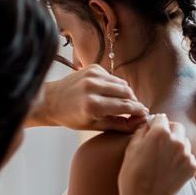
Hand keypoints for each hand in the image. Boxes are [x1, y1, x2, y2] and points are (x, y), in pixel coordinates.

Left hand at [29, 64, 147, 131]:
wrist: (50, 100)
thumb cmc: (72, 117)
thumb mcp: (95, 126)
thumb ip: (120, 125)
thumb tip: (140, 122)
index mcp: (93, 105)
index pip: (126, 106)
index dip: (139, 111)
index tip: (145, 115)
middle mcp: (93, 87)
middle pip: (127, 93)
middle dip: (134, 102)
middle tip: (136, 110)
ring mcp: (92, 75)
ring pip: (122, 84)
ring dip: (126, 93)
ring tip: (124, 103)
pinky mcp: (92, 68)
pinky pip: (113, 77)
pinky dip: (115, 86)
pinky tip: (109, 93)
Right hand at [118, 114, 195, 194]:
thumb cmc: (132, 175)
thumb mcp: (131, 148)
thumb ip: (142, 131)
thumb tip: (149, 123)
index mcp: (160, 132)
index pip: (161, 118)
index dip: (155, 124)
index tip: (151, 132)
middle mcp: (177, 140)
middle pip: (176, 127)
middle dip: (169, 132)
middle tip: (158, 145)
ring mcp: (187, 153)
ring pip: (184, 141)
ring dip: (176, 145)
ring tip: (164, 159)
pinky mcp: (193, 166)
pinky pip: (189, 156)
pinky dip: (181, 160)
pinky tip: (170, 169)